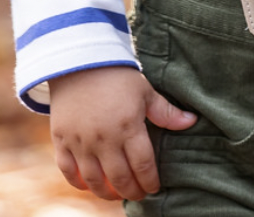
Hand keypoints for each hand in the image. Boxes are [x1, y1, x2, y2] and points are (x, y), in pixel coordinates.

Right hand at [49, 65, 196, 201]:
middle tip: (138, 194)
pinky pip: (68, 171)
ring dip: (107, 193)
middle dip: (132, 191)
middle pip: (120, 178)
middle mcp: (104, 139)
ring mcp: (80, 142)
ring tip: (116, 193)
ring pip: (94, 181)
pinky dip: (79, 183)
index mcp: (128, 126)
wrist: (79, 60)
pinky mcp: (61, 140)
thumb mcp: (144, 91)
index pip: (143, 165)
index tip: (154, 187)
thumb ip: (165, 112)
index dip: (150, 181)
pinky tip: (89, 185)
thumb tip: (191, 121)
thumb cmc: (117, 75)